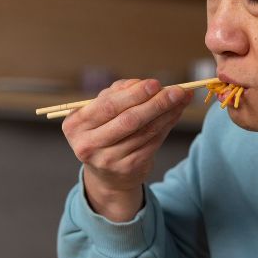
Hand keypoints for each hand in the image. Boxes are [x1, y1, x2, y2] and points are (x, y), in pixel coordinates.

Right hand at [62, 78, 192, 221]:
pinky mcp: (128, 168)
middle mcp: (88, 144)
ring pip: (144, 131)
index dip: (134, 94)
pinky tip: (175, 113)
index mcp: (76, 125)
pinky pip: (152, 143)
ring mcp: (108, 160)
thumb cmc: (104, 132)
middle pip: (128, 120)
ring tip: (181, 98)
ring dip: (167, 113)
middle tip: (177, 90)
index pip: (108, 106)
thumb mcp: (101, 111)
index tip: (155, 83)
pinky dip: (167, 125)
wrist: (107, 175)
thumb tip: (143, 82)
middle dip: (155, 103)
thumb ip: (118, 92)